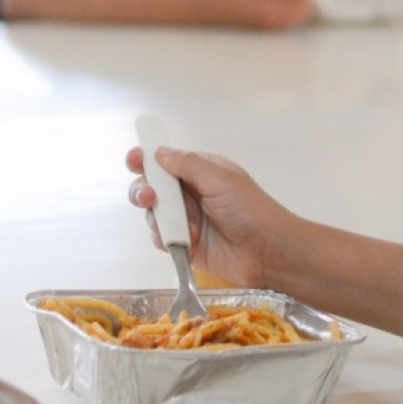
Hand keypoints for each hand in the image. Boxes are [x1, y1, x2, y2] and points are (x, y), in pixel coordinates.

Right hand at [126, 146, 298, 286]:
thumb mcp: (220, 179)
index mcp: (200, 171)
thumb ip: (188, 165)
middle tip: (149, 197)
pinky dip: (167, 238)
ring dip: (159, 218)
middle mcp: (189, 193)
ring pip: (153, 213)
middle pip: (151, 186)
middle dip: (143, 190)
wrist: (267, 251)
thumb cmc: (250, 210)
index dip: (146, 159)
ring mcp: (185, 219)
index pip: (165, 160)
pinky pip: (160, 238)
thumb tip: (158, 152)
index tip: (135, 160)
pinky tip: (188, 241)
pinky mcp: (184, 244)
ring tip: (179, 225)